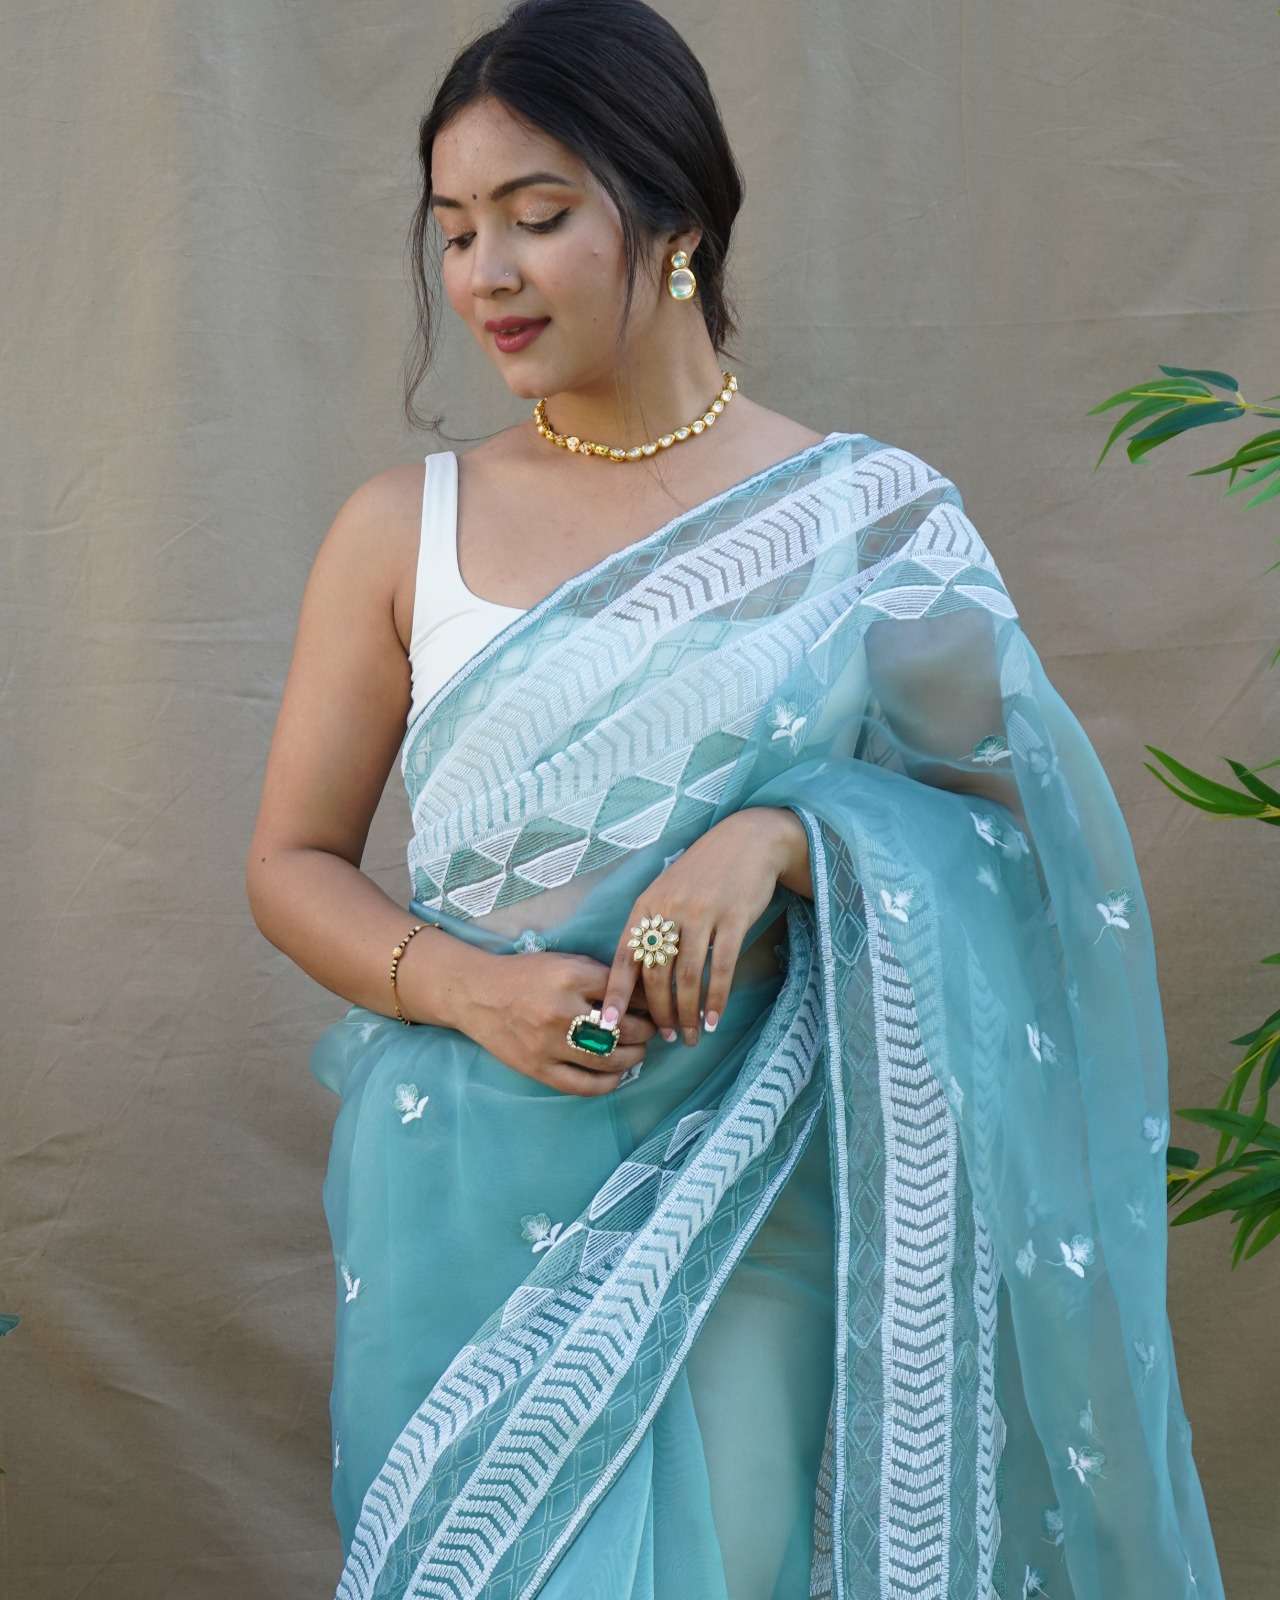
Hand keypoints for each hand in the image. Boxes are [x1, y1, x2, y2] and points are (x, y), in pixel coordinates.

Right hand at [456, 947, 659, 1098]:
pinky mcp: (538, 1068)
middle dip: (646, 1031)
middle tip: (651, 1031)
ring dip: (633, 1057)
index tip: (653, 1007)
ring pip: (608, 1060)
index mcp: (570, 977)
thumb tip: (641, 997)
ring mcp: (549, 1043)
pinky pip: (582, 1085)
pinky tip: (616, 1075)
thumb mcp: (564, 962)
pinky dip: (607, 1083)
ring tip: (638, 1051)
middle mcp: (561, 1010)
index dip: (645, 1002)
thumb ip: (600, 977)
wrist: (477, 994)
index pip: (623, 993)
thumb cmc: (525, 975)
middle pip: (623, 1029)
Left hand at [596, 808, 803, 1052]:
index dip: (616, 993)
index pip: (624, 956)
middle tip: (665, 1037)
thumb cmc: (702, 874)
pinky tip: (714, 1018)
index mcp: (646, 906)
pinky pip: (722, 968)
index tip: (610, 1024)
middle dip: (659, 1012)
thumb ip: (651, 928)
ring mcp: (702, 913)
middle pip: (656, 974)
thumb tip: (637, 980)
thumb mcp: (666, 892)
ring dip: (688, 1012)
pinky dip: (717, 998)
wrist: (746, 841)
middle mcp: (669, 910)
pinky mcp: (734, 918)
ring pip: (688, 977)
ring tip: (690, 1035)